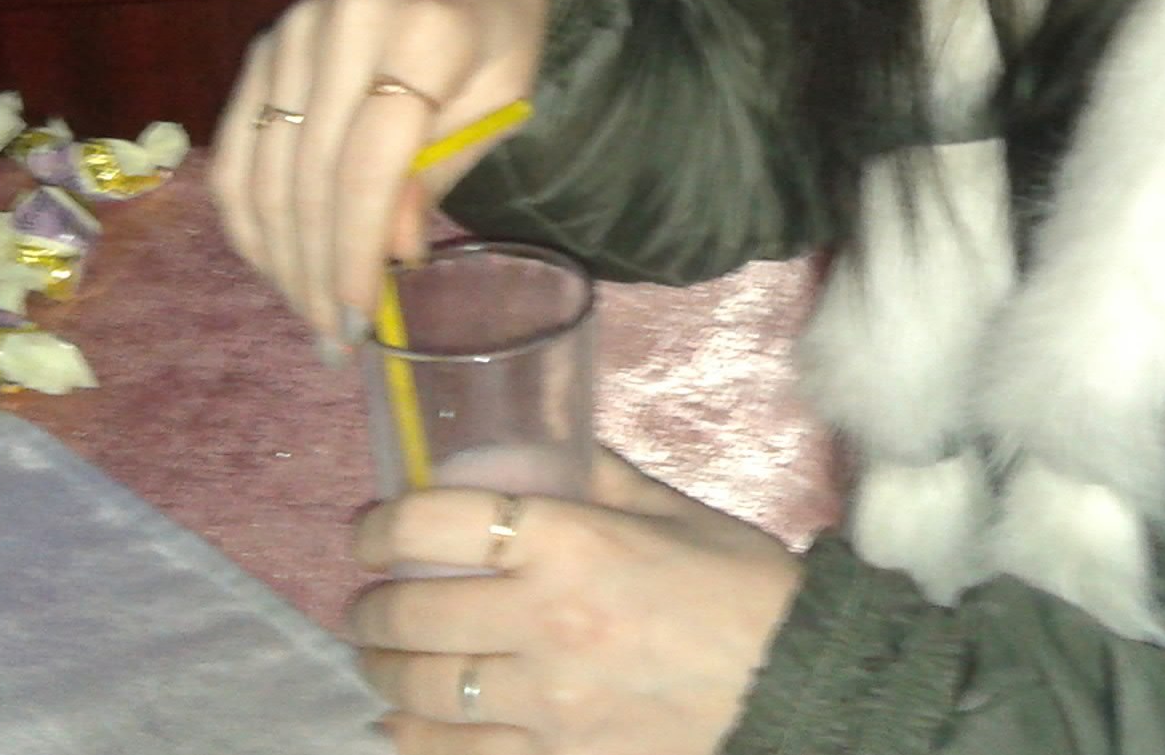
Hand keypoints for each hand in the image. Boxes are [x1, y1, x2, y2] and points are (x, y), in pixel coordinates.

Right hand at [210, 0, 557, 343]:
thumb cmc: (502, 23)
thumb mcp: (505, 93)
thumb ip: (444, 170)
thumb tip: (390, 256)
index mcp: (423, 33)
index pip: (369, 163)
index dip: (356, 248)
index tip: (358, 319)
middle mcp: (343, 26)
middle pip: (309, 174)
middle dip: (314, 269)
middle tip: (331, 339)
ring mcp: (292, 31)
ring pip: (263, 167)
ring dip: (277, 253)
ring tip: (307, 311)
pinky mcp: (264, 43)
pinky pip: (238, 143)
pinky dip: (249, 210)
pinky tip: (273, 259)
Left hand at [348, 449, 802, 754]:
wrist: (793, 680)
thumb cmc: (739, 584)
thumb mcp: (672, 510)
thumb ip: (597, 478)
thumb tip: (543, 439)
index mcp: (572, 544)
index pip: (436, 525)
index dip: (382, 526)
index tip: (371, 530)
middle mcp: (544, 624)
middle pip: (411, 615)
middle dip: (371, 607)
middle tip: (370, 599)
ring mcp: (545, 706)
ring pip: (420, 694)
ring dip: (384, 673)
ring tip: (383, 658)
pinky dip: (414, 739)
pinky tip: (405, 724)